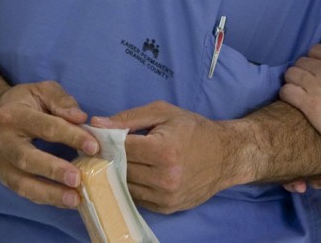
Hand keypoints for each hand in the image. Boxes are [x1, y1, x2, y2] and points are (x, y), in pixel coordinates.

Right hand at [0, 81, 97, 208]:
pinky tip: (64, 201)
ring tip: (74, 199)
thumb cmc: (22, 102)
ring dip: (49, 194)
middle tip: (78, 180)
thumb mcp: (41, 90)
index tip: (94, 147)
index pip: (45, 127)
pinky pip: (23, 191)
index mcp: (13, 115)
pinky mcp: (1, 176)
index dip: (71, 136)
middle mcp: (1, 140)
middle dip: (54, 170)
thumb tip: (80, 118)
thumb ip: (62, 101)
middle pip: (27, 158)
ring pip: (22, 183)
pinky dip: (44, 198)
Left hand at [94, 101, 242, 213]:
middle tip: (100, 148)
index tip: (95, 135)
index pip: (120, 148)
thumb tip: (97, 124)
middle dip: (108, 157)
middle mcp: (164, 177)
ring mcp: (166, 196)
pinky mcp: (167, 207)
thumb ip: (129, 118)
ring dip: (117, 174)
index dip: (104, 140)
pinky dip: (131, 186)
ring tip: (115, 160)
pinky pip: (136, 198)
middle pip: (120, 169)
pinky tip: (132, 174)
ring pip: (125, 186)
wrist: (225, 156)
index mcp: (164, 150)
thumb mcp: (164, 113)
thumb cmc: (194, 129)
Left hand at [280, 45, 320, 158]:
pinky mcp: (309, 106)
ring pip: (290, 74)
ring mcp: (316, 87)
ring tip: (298, 90)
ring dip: (293, 82)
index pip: (315, 50)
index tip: (317, 70)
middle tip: (308, 83)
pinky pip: (286, 92)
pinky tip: (293, 100)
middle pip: (301, 62)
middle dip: (303, 71)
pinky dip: (287, 94)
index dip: (315, 60)